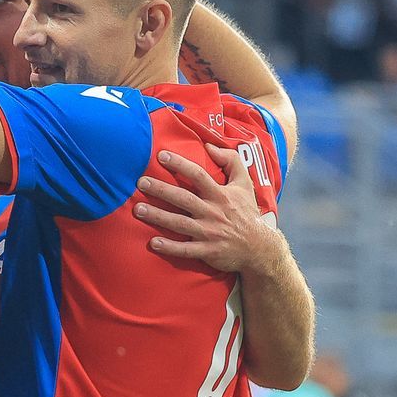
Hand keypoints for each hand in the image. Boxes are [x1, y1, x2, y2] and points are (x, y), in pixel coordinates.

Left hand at [135, 145, 278, 272]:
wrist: (260, 247)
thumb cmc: (246, 213)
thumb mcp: (245, 184)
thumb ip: (231, 161)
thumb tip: (210, 146)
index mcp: (221, 195)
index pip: (199, 175)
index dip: (180, 164)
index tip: (161, 156)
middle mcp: (213, 212)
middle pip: (184, 198)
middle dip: (161, 190)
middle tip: (140, 182)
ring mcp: (210, 233)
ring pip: (180, 223)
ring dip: (158, 216)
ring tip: (137, 210)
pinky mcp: (207, 251)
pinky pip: (186, 249)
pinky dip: (170, 247)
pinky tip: (153, 242)